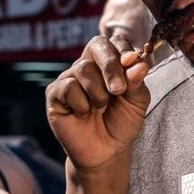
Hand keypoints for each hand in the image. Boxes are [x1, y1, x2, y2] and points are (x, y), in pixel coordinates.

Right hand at [45, 35, 149, 173]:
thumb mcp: (137, 102)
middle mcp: (88, 65)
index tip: (133, 67)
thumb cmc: (121, 123)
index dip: (124, 52)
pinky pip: (68, 87)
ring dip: (98, 93)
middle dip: (110, 66)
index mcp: (110, 62)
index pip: (116, 42)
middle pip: (96, 45)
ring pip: (83, 68)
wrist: (106, 152)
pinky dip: (81, 104)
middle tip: (118, 91)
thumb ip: (137, 82)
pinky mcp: (55, 94)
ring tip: (100, 108)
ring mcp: (70, 78)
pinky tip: (84, 114)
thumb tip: (139, 63)